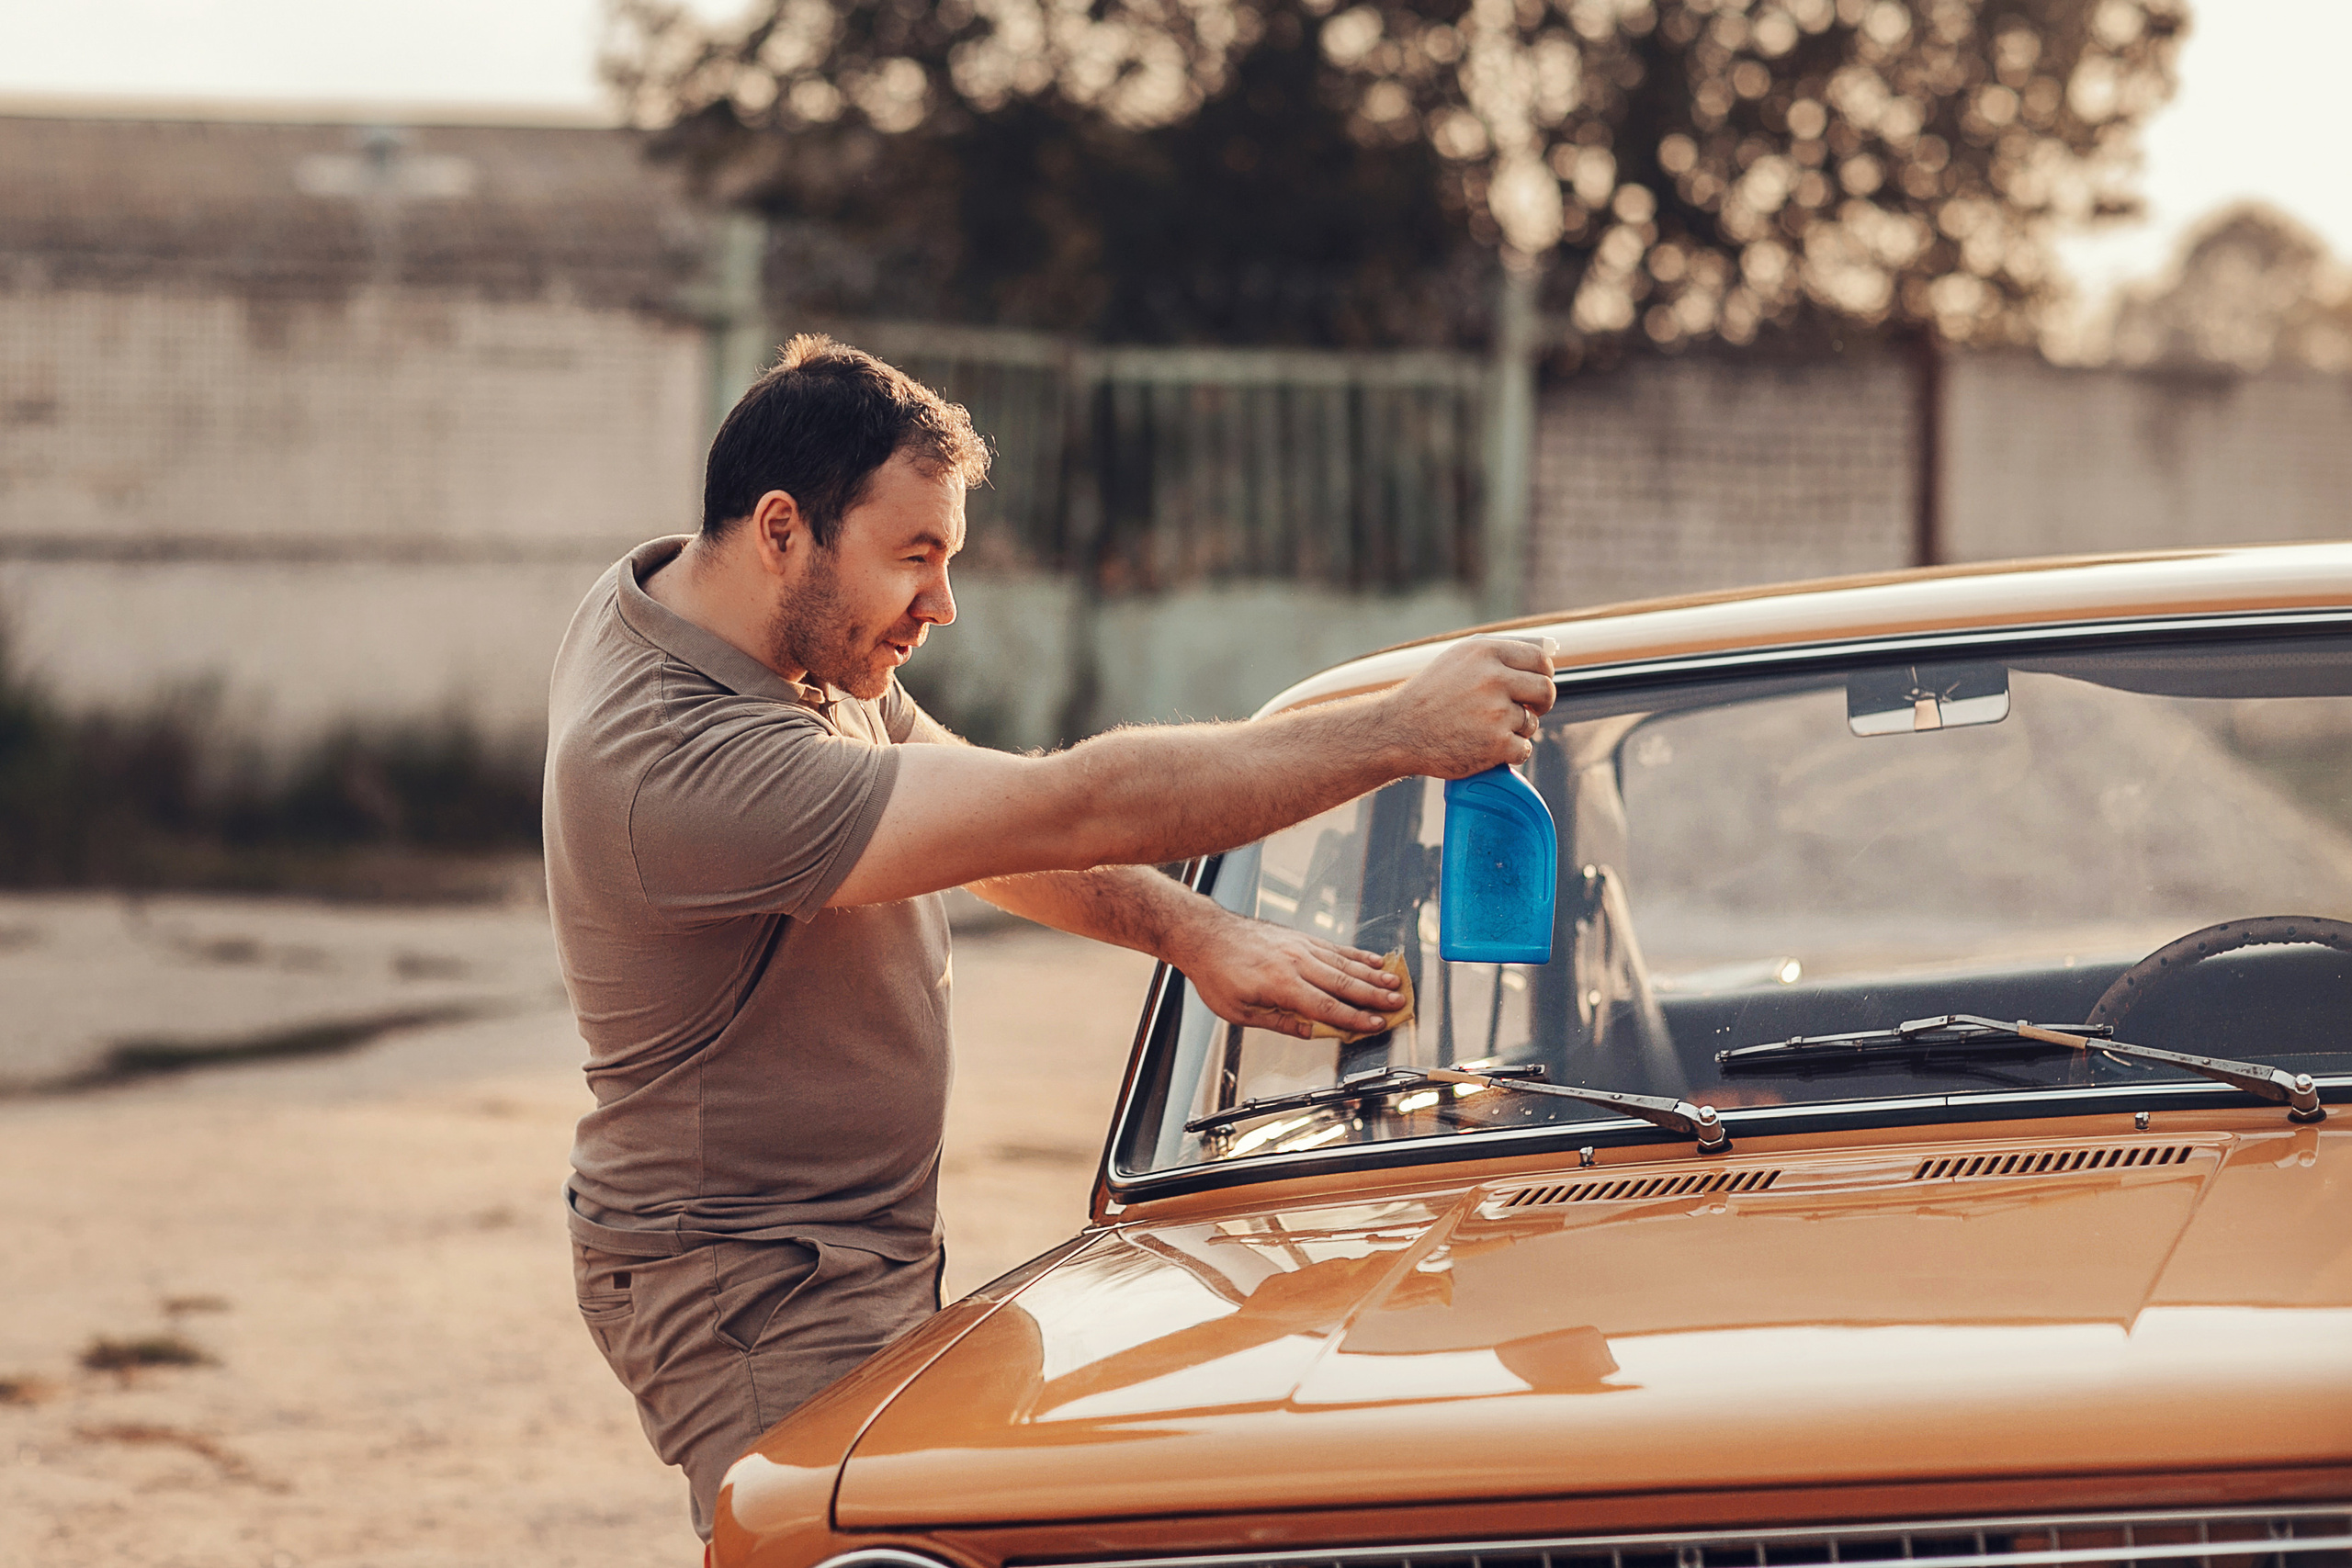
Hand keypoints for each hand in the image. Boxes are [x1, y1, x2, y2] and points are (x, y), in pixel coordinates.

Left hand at [1166, 909, 1405, 1038]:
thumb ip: (1279, 1022)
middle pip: (1343, 983)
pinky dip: (1357, 954)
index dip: (1354, 1019)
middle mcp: (1295, 962)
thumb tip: (1309, 1032)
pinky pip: (1335, 947)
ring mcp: (1300, 946)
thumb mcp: (1239, 1011)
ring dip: (1373, 974)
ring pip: (1344, 962)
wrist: (1205, 934)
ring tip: (1395, 982)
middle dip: (1374, 996)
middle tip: (1399, 1004)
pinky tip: (1374, 960)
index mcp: (1281, 984)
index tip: (1376, 1025)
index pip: (1326, 1007)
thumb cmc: (1217, 973)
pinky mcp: (1300, 936)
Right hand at [1380, 635, 1556, 778]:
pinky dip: (1507, 752)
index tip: (1535, 686)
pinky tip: (1483, 747)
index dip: (1542, 675)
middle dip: (1541, 703)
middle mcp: (1493, 678)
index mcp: (1485, 652)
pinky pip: (1523, 749)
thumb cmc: (1430, 694)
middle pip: (1545, 690)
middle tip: (1526, 710)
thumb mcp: (1459, 659)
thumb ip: (1501, 651)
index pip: (1540, 660)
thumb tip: (1550, 648)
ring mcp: (1495, 713)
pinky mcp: (1495, 744)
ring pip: (1531, 723)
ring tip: (1483, 729)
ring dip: (1515, 730)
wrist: (1397, 730)